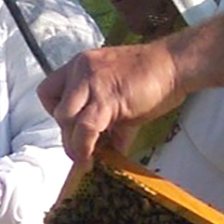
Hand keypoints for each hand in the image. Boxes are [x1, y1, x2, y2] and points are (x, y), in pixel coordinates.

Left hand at [37, 43, 185, 167]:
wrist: (176, 64)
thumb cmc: (152, 77)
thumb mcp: (119, 94)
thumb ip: (107, 119)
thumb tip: (107, 150)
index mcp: (80, 66)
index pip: (47, 91)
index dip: (55, 112)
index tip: (72, 125)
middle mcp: (81, 70)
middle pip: (56, 110)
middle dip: (67, 134)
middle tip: (84, 146)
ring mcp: (92, 83)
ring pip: (66, 120)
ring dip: (73, 144)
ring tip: (85, 158)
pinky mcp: (107, 99)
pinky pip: (86, 128)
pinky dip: (85, 148)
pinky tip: (92, 159)